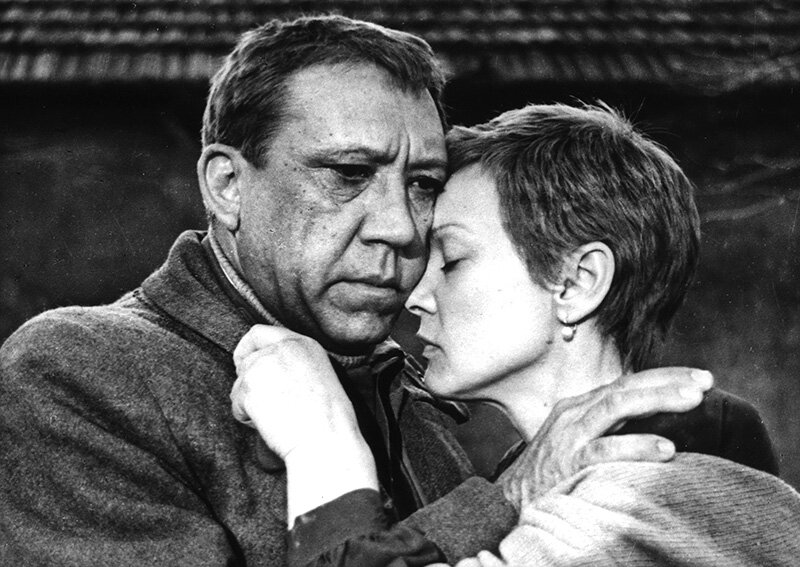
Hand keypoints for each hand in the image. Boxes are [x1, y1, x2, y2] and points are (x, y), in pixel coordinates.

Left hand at [231, 325, 377, 523]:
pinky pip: (237, 405)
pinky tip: (271, 425)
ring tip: (277, 418)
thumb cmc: (329, 419)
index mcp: (303, 344)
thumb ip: (292, 366)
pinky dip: (248, 419)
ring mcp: (263, 364)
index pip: (260, 333)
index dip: (247, 349)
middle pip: (245, 360)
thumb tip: (269, 375)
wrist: (326, 438)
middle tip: (265, 404)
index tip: (244, 363)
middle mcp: (282, 347)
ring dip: (250, 404)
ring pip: (239, 384)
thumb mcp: (318, 377)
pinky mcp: (249, 386)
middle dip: (248, 383)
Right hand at [497, 367, 712, 510]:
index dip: (662, 378)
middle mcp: (574, 414)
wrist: (508, 501)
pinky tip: (667, 449)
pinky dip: (637, 446)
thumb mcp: (576, 442)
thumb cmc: (549, 475)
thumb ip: (607, 429)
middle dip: (667, 382)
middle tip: (705, 382)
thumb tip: (652, 424)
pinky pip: (605, 450)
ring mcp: (569, 437)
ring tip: (694, 402)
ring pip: (616, 407)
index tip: (697, 379)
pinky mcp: (568, 463)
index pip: (624, 384)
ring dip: (658, 401)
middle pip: (625, 388)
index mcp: (578, 407)